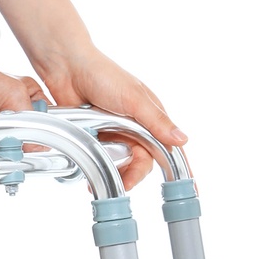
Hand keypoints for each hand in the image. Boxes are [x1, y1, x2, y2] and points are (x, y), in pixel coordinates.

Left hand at [40, 52, 186, 190]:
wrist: (67, 68)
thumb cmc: (103, 74)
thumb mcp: (134, 98)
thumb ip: (156, 121)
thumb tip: (181, 139)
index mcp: (151, 116)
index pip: (170, 147)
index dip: (179, 169)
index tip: (190, 190)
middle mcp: (136, 126)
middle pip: (143, 161)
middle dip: (135, 173)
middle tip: (125, 183)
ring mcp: (116, 132)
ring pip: (123, 162)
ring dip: (116, 172)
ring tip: (104, 178)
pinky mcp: (96, 136)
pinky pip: (102, 157)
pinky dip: (99, 165)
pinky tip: (92, 171)